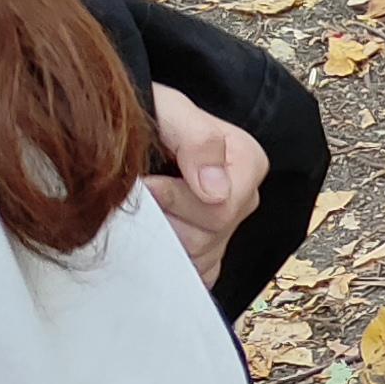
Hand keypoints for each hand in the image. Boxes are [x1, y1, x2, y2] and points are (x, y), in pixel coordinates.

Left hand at [145, 87, 266, 285]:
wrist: (136, 127)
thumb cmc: (152, 115)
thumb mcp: (170, 110)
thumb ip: (198, 142)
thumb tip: (216, 192)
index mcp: (248, 163)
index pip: (222, 210)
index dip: (175, 200)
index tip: (146, 182)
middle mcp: (244, 198)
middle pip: (209, 237)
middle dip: (166, 218)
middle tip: (142, 192)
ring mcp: (228, 228)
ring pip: (197, 257)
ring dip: (162, 236)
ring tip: (146, 208)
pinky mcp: (209, 251)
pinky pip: (197, 273)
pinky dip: (170, 260)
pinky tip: (154, 235)